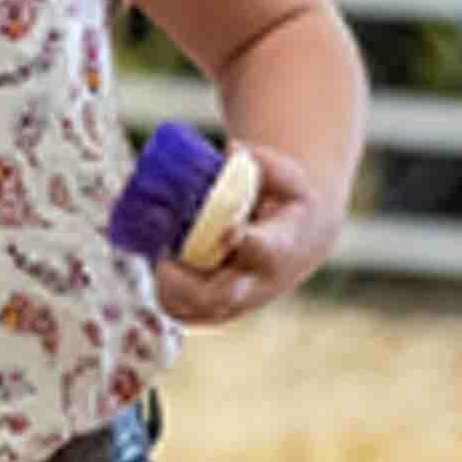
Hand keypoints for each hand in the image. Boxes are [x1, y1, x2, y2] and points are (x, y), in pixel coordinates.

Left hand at [150, 139, 336, 325]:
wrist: (298, 241)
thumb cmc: (288, 202)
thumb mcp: (289, 177)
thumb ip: (264, 163)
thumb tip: (230, 151)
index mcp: (279, 248)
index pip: (261, 252)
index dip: (241, 242)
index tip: (227, 228)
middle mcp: (257, 284)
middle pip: (219, 297)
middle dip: (187, 282)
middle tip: (165, 256)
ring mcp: (235, 301)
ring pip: (192, 308)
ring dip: (169, 285)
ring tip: (164, 253)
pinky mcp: (216, 309)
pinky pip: (181, 311)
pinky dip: (165, 292)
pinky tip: (165, 264)